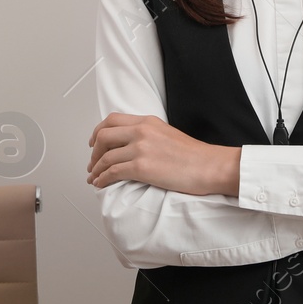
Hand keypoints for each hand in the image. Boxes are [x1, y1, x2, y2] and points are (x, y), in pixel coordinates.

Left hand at [87, 113, 239, 194]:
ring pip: (105, 156)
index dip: (98, 131)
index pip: (112, 120)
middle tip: (92, 163)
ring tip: (94, 178)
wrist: (210, 166)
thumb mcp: (168, 135)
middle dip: (94, 152)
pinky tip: (101, 184)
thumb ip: (149, 136)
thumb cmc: (195, 156)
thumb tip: (133, 146)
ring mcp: (140, 148)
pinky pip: (112, 172)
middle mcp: (141, 131)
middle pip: (103, 136)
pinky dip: (102, 179)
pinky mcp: (141, 167)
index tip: (94, 142)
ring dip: (96, 169)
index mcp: (148, 122)